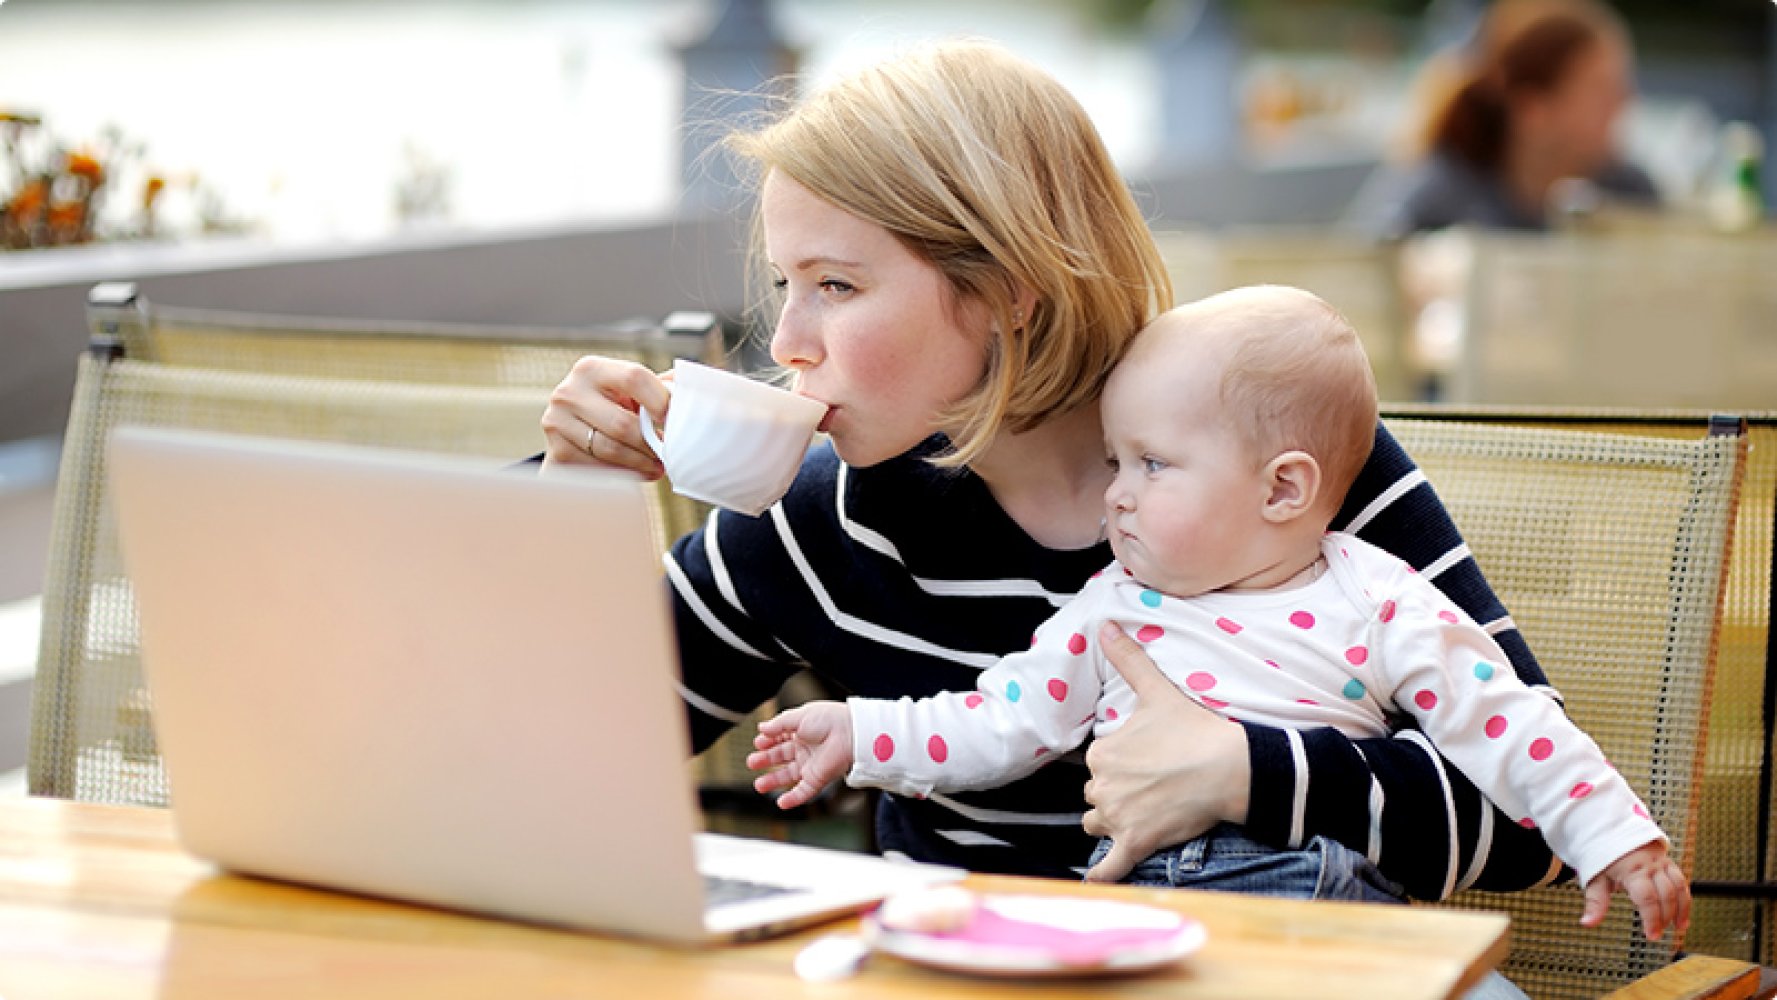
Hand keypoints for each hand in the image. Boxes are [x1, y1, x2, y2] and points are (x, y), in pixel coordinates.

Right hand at [539, 355, 670, 475]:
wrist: (573, 431)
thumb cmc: (611, 406)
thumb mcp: (629, 391)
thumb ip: (659, 386)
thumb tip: (693, 391)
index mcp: (592, 369)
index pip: (634, 377)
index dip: (660, 400)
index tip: (671, 419)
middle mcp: (568, 392)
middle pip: (623, 423)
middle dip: (651, 443)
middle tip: (667, 452)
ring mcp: (557, 422)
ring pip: (612, 450)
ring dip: (641, 463)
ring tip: (656, 466)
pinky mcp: (557, 452)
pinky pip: (599, 469)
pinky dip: (624, 474)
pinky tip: (635, 472)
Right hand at [746, 701, 855, 810]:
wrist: (851, 734)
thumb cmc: (830, 720)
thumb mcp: (799, 716)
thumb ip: (778, 724)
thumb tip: (761, 728)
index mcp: (802, 730)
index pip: (780, 737)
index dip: (768, 741)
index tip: (758, 743)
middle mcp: (805, 748)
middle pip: (781, 757)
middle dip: (765, 760)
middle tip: (752, 762)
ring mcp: (811, 764)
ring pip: (788, 776)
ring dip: (773, 781)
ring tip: (759, 785)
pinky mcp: (818, 779)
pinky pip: (803, 792)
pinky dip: (792, 799)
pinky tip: (781, 803)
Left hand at [1082, 621, 1250, 881]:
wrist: (1231, 768)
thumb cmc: (1196, 730)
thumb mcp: (1157, 690)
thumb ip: (1128, 659)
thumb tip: (1103, 625)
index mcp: (1102, 752)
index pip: (1098, 765)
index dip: (1119, 766)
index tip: (1148, 762)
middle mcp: (1102, 786)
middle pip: (1096, 796)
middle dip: (1115, 795)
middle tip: (1152, 787)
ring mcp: (1117, 817)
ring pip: (1098, 825)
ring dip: (1113, 824)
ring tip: (1145, 815)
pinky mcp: (1135, 843)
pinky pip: (1108, 868)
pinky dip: (1102, 875)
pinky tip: (1096, 881)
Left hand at [1582, 840, 1690, 940]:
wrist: (1615, 835)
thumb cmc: (1604, 860)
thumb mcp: (1596, 880)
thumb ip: (1595, 903)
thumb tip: (1586, 923)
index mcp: (1631, 870)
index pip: (1646, 897)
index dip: (1651, 918)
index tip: (1651, 936)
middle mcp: (1650, 866)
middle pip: (1665, 895)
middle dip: (1664, 918)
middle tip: (1657, 935)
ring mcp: (1661, 864)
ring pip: (1679, 889)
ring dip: (1680, 911)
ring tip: (1677, 928)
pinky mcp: (1669, 864)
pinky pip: (1682, 883)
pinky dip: (1685, 901)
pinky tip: (1683, 917)